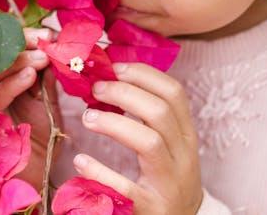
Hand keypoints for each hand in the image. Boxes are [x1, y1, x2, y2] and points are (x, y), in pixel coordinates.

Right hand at [0, 27, 61, 188]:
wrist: (34, 177)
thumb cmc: (37, 139)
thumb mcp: (44, 102)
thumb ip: (43, 76)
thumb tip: (52, 44)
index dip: (19, 39)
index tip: (45, 33)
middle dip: (17, 45)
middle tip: (44, 39)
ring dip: (16, 62)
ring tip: (42, 56)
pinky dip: (11, 84)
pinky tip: (31, 75)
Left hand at [73, 62, 202, 214]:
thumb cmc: (166, 178)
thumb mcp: (169, 145)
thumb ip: (149, 117)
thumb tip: (112, 79)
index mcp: (186, 136)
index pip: (175, 93)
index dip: (144, 74)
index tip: (115, 66)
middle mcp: (183, 157)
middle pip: (160, 112)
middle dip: (124, 93)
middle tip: (95, 88)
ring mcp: (170, 183)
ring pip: (148, 143)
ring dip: (114, 124)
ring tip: (87, 118)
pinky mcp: (152, 208)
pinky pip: (125, 186)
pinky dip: (100, 171)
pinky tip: (81, 161)